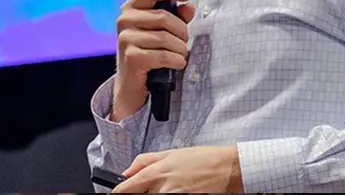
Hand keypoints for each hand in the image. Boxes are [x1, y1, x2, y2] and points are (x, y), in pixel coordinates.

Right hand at [112, 0, 195, 119]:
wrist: (132, 83)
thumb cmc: (149, 52)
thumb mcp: (163, 31)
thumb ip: (177, 17)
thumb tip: (189, 7)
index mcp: (130, 8)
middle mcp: (124, 21)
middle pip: (164, 17)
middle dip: (181, 31)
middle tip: (184, 42)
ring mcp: (125, 39)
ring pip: (166, 38)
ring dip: (180, 48)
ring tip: (180, 54)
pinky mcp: (131, 57)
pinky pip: (164, 55)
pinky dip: (176, 60)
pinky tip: (178, 63)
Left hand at [113, 145, 242, 193]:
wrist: (227, 168)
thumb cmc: (203, 159)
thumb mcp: (171, 153)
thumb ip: (145, 161)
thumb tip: (127, 172)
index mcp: (156, 173)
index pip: (125, 189)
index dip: (118, 192)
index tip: (117, 193)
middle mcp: (162, 188)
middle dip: (140, 194)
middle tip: (151, 189)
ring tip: (168, 188)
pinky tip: (179, 191)